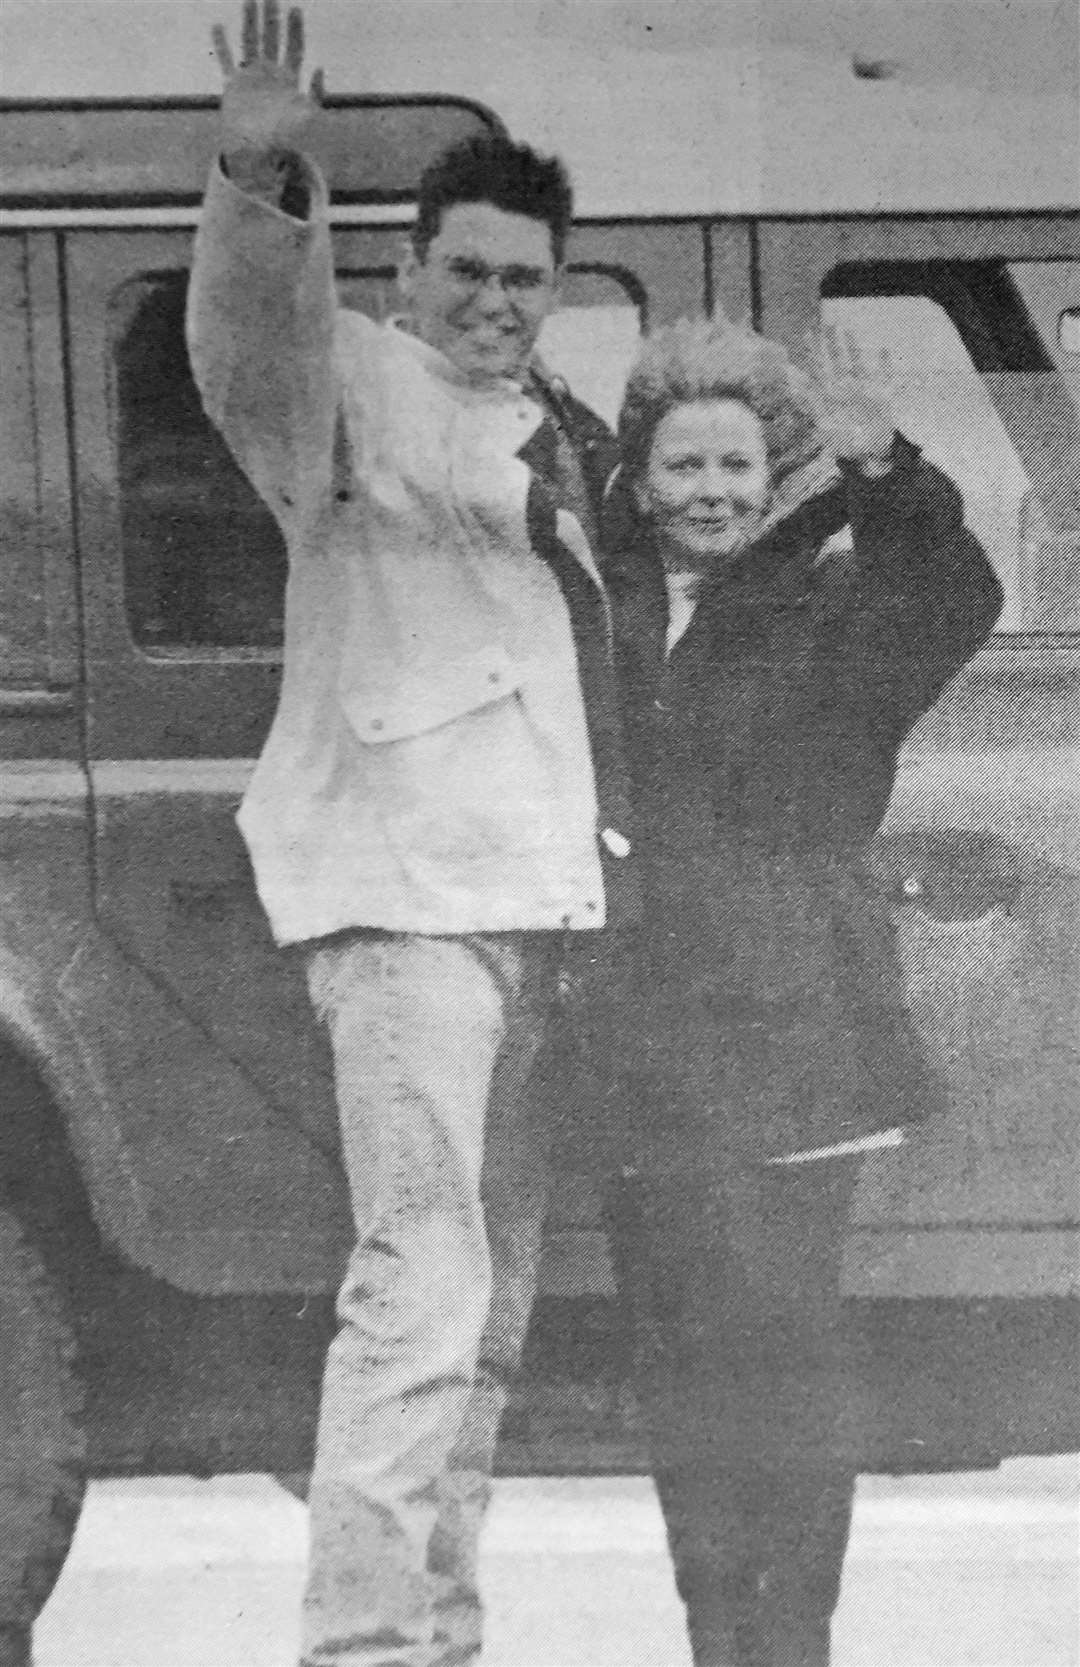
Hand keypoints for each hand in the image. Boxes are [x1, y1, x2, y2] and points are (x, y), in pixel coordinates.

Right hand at [213, 0, 324, 178]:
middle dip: (272, 18)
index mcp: (288, 81)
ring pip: (249, 42)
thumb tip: (319, 68)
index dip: (295, 30)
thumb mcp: (307, 119)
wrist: (258, 156)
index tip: (295, 9)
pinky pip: (226, 61)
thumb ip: (316, 95)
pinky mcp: (233, 86)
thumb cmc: (284, 142)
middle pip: (272, 39)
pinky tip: (218, 26)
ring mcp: (250, 78)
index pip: (294, 48)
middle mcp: (270, 75)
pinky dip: (222, 45)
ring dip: (250, 21)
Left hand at [807, 324, 896, 474]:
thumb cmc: (844, 446)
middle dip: (830, 343)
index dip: (812, 351)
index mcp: (829, 397)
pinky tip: (882, 350)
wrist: (869, 458)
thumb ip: (809, 404)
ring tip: (846, 330)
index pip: (818, 368)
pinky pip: (883, 376)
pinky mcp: (881, 396)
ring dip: (852, 347)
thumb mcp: (822, 424)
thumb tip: (791, 386)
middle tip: (825, 323)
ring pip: (856, 363)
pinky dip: (884, 364)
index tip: (807, 332)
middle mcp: (844, 391)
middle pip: (835, 361)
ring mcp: (863, 391)